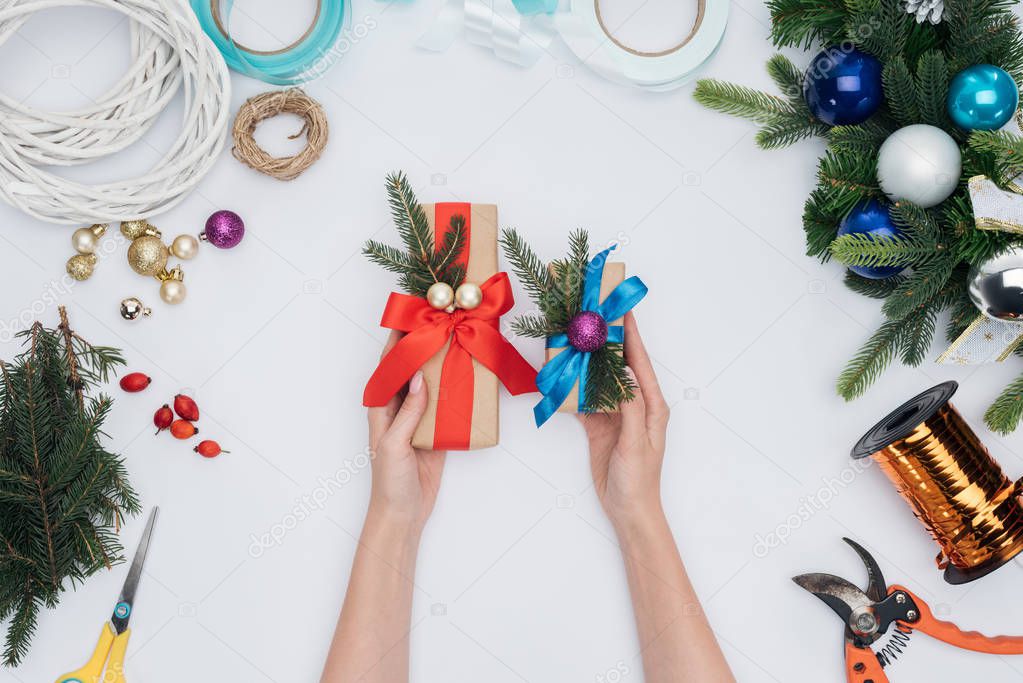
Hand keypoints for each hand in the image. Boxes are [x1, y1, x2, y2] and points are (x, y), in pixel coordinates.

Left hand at [367, 331, 446, 533]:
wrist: (403, 513)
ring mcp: (418, 418)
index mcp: (381, 408)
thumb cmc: (389, 481)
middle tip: (443, 326)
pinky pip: (447, 406)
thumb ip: (407, 411)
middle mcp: (398, 408)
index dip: (397, 342)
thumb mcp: (394, 444)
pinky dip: (456, 392)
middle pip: (412, 370)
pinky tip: (469, 378)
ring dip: (442, 367)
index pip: (388, 367)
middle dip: (424, 348)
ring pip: (431, 384)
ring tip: (458, 344)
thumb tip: (417, 377)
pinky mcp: (436, 432)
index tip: (412, 319)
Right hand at [579, 313, 668, 531]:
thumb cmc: (640, 480)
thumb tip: (623, 378)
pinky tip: (564, 376)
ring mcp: (616, 415)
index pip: (640, 364)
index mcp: (652, 406)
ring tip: (575, 340)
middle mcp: (635, 405)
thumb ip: (631, 410)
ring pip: (600, 381)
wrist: (628, 510)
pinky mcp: (599, 426)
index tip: (623, 313)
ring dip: (588, 364)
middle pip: (619, 367)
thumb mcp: (637, 443)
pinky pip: (586, 401)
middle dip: (608, 343)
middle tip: (594, 318)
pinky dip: (574, 389)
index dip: (632, 337)